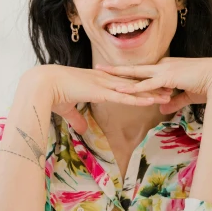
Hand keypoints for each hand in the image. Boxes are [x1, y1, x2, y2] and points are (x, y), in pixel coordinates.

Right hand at [21, 65, 172, 133]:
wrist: (42, 85)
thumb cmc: (51, 95)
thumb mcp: (67, 109)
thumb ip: (77, 119)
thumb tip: (83, 130)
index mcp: (96, 81)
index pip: (122, 83)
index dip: (137, 85)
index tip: (151, 86)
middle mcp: (103, 80)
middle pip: (133, 83)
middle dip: (151, 86)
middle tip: (169, 87)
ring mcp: (103, 84)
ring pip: (133, 89)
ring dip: (151, 93)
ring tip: (168, 95)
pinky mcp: (101, 91)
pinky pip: (124, 96)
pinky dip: (138, 98)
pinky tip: (151, 101)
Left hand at [95, 57, 211, 114]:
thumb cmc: (208, 86)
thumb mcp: (188, 95)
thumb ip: (174, 100)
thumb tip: (162, 107)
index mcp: (168, 68)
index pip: (144, 71)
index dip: (129, 73)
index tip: (115, 72)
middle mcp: (163, 66)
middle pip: (134, 68)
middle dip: (116, 69)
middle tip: (99, 68)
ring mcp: (164, 70)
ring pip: (135, 73)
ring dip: (117, 75)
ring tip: (100, 74)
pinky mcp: (167, 78)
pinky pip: (145, 84)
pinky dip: (131, 88)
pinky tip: (118, 90)